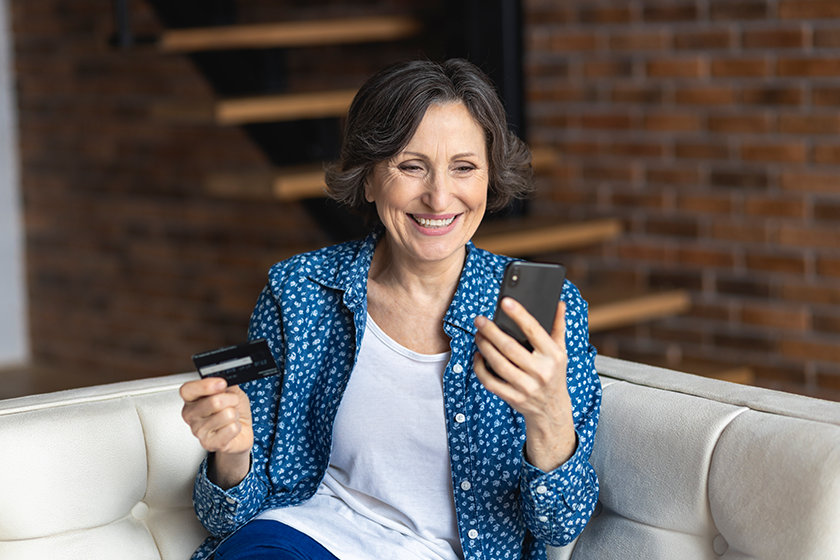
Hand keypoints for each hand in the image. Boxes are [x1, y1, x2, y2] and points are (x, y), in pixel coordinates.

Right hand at [180, 377, 252, 487]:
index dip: (205, 386)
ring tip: (230, 418)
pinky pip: (231, 429)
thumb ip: (226, 383)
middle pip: (213, 402)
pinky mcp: (209, 444)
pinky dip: (237, 427)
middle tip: (232, 403)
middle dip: (231, 400)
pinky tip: (230, 429)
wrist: (241, 431)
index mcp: (192, 399)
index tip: (222, 383)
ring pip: (227, 415)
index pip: (187, 389)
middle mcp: (191, 415)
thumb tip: (226, 377)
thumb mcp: (231, 391)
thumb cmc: (233, 409)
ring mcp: (198, 431)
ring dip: (235, 415)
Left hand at [474, 297, 575, 470]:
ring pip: (498, 364)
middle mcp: (541, 372)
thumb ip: (558, 327)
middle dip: (491, 331)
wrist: (552, 410)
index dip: (519, 314)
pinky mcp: (513, 398)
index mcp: (553, 356)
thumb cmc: (554, 375)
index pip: (534, 330)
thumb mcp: (561, 351)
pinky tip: (479, 356)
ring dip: (484, 347)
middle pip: (510, 347)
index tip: (505, 301)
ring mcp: (526, 387)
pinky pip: (490, 382)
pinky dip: (480, 368)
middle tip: (480, 320)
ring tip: (478, 335)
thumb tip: (559, 303)